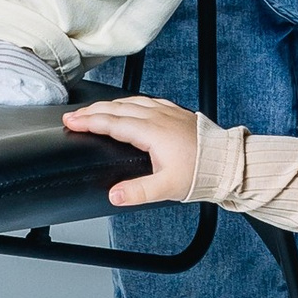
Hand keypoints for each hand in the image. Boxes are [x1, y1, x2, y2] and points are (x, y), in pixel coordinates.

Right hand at [58, 92, 199, 204]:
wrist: (227, 162)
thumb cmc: (200, 173)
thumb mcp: (167, 188)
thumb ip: (138, 192)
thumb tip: (114, 196)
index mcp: (151, 132)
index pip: (112, 123)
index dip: (89, 121)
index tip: (71, 121)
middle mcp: (157, 117)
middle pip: (116, 108)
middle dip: (92, 111)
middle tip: (73, 115)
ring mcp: (166, 112)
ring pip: (130, 101)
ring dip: (108, 105)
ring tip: (93, 110)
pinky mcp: (175, 112)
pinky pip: (145, 101)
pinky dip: (128, 102)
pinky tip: (127, 105)